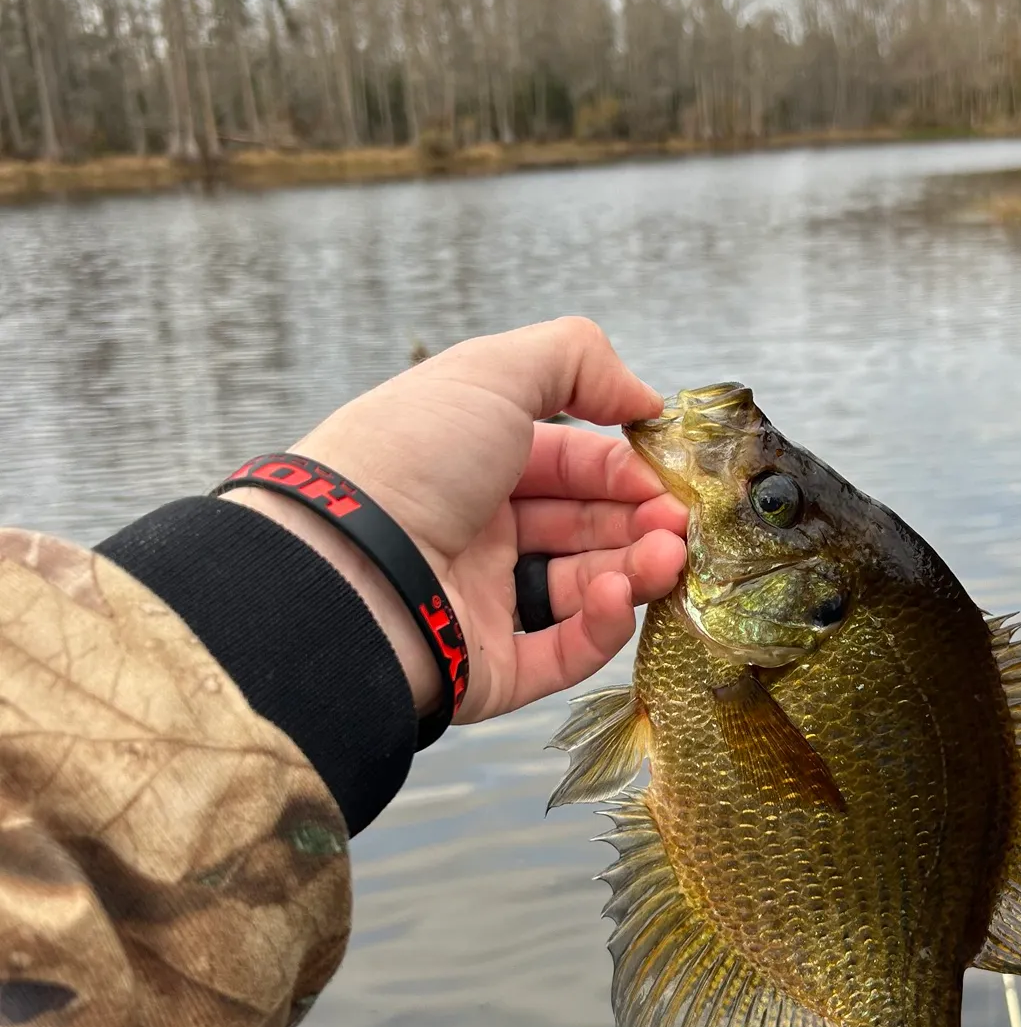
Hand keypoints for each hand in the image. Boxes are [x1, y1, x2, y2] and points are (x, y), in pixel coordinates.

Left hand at [224, 318, 686, 722]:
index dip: (624, 464)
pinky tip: (620, 595)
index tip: (671, 471)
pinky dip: (602, 625)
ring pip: (585, 588)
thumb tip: (645, 396)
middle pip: (585, 526)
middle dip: (642, 519)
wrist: (333, 571)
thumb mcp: (490, 373)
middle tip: (682, 522)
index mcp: (472, 460)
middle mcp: (477, 529)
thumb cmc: (406, 460)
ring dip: (636, 569)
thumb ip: (576, 359)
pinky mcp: (488, 667)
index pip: (571, 462)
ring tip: (667, 558)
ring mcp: (481, 601)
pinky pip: (563, 652)